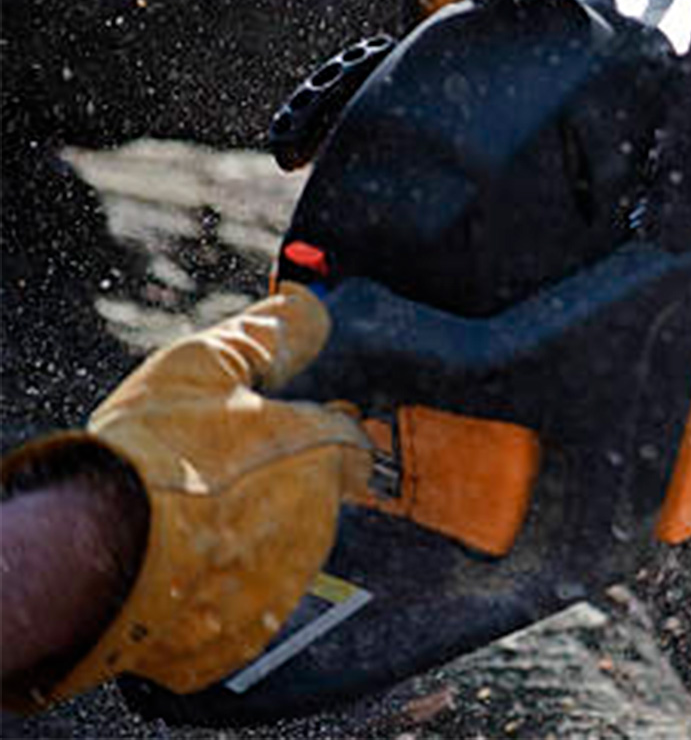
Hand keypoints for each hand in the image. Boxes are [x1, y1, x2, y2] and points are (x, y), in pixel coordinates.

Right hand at [0, 286, 368, 709]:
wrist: (97, 557)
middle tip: (222, 472)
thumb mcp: (201, 367)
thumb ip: (266, 336)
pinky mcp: (251, 632)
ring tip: (194, 518)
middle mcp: (318, 519)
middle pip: (316, 492)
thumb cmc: (153, 456)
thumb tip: (311, 304)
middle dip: (280, 479)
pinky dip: (225, 585)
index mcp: (320, 452)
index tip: (280, 423)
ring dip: (254, 532)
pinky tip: (186, 565)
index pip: (347, 434)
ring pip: (285, 545)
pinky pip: (250, 602)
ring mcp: (288, 580)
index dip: (314, 424)